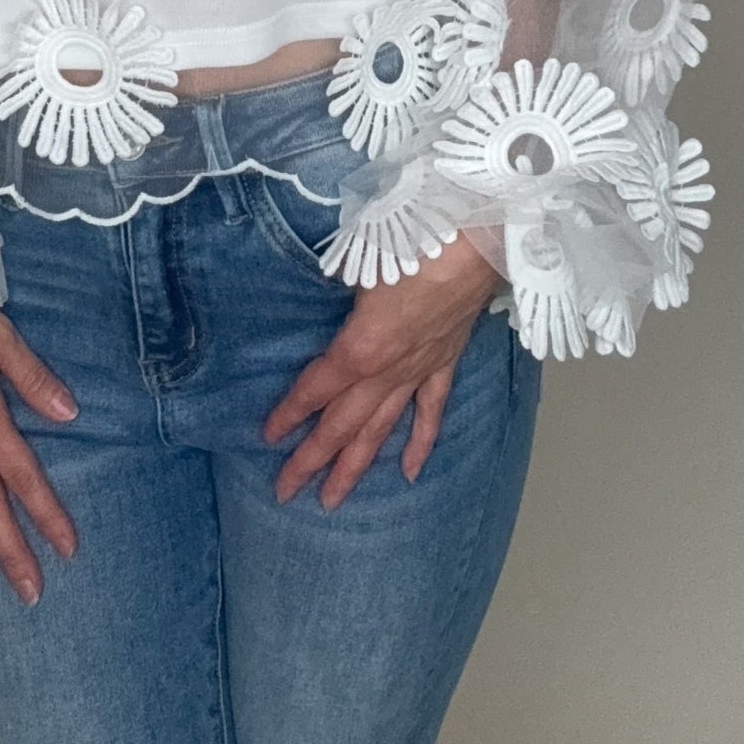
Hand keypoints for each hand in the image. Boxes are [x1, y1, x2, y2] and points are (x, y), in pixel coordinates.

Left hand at [261, 234, 502, 509]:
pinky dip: (419, 443)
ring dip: (355, 465)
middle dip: (312, 459)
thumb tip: (321, 283)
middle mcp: (387, 370)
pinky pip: (430, 412)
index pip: (316, 387)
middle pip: (343, 423)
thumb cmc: (414, 243)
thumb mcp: (358, 262)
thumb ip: (335, 282)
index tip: (267, 436)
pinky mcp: (445, 364)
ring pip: (381, 428)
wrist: (475, 243)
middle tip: (285, 491)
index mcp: (361, 347)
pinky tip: (409, 473)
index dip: (290, 412)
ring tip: (332, 500)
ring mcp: (418, 371)